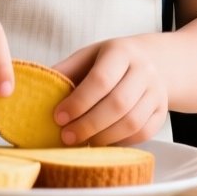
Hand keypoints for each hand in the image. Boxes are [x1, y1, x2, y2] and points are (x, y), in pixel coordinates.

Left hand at [51, 37, 167, 145]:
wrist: (156, 61)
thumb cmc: (112, 61)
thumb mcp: (89, 56)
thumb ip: (65, 71)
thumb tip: (34, 89)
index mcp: (121, 52)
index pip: (101, 80)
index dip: (78, 102)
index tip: (58, 117)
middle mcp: (144, 70)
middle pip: (117, 104)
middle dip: (88, 125)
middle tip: (66, 137)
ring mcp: (157, 92)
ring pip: (132, 122)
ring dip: (104, 137)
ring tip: (83, 143)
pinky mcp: (162, 111)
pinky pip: (143, 133)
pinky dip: (120, 142)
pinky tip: (103, 142)